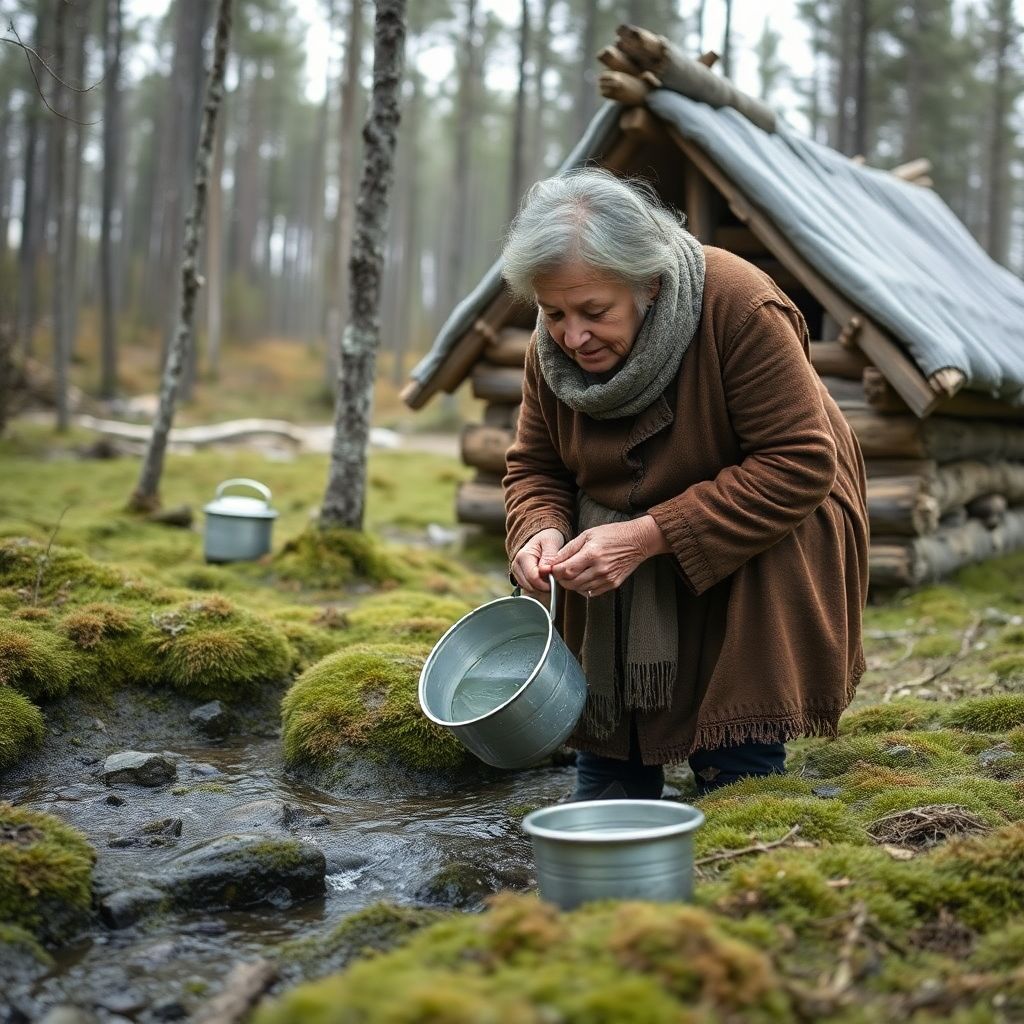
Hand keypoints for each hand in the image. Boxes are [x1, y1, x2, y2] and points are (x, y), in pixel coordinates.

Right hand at [512, 528, 564, 598]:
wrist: (542, 536)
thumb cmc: (547, 538)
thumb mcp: (551, 543)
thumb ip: (549, 557)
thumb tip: (546, 571)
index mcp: (523, 557)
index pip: (533, 578)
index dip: (547, 582)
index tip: (557, 578)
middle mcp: (516, 565)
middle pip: (530, 586)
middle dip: (545, 585)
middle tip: (556, 576)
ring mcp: (517, 572)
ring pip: (530, 589)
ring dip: (542, 587)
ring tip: (551, 576)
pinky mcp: (520, 578)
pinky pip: (530, 588)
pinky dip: (539, 587)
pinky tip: (545, 578)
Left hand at [548, 516, 667, 597]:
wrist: (638, 541)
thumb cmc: (613, 534)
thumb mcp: (588, 534)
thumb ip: (569, 549)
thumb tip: (553, 561)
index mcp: (592, 554)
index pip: (565, 570)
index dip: (555, 571)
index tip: (552, 568)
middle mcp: (600, 569)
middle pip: (571, 583)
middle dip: (561, 579)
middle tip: (560, 571)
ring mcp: (607, 578)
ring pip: (580, 589)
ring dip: (571, 584)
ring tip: (572, 573)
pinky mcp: (612, 584)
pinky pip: (591, 593)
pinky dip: (583, 588)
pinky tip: (583, 578)